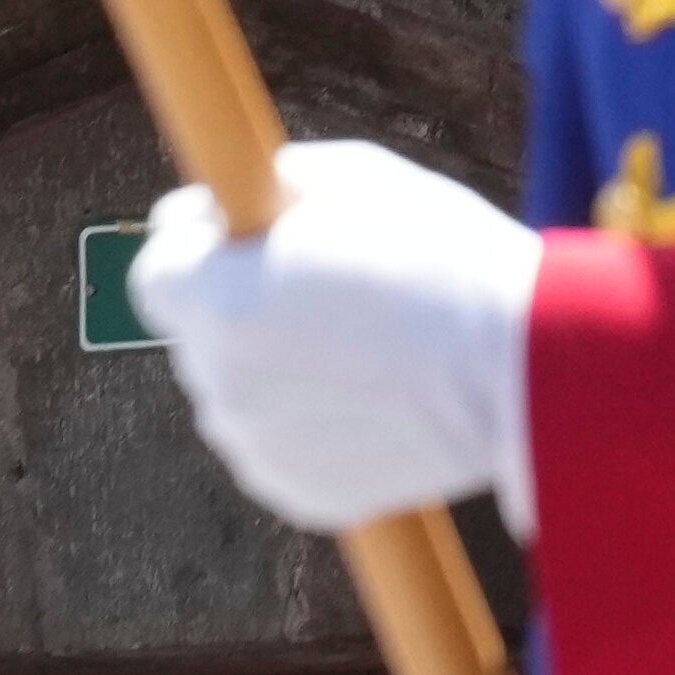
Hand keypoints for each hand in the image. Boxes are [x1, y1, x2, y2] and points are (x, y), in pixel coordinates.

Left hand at [130, 138, 542, 533]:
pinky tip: (376, 394)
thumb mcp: (357, 179)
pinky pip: (282, 443)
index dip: (194, 247)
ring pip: (241, 392)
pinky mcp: (299, 495)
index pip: (151, 271)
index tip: (238, 237)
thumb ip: (268, 188)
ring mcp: (257, 449)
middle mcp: (221, 384)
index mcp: (221, 303)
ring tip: (365, 345)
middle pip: (201, 333)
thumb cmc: (448, 262)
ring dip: (277, 367)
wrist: (523, 371)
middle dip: (245, 307)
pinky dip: (312, 420)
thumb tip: (219, 211)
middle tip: (331, 289)